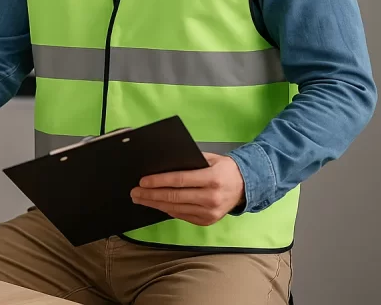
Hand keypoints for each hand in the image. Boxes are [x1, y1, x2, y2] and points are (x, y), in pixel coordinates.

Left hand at [130, 152, 245, 225]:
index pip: (179, 180)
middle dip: (151, 194)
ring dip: (155, 204)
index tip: (142, 181)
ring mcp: (209, 212)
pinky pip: (181, 215)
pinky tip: (156, 204)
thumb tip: (163, 163)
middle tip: (134, 192)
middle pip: (174, 197)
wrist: (245, 186)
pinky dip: (166, 210)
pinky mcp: (207, 221)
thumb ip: (189, 160)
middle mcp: (211, 198)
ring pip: (175, 209)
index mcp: (211, 179)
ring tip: (140, 199)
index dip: (159, 181)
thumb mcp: (210, 158)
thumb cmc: (224, 168)